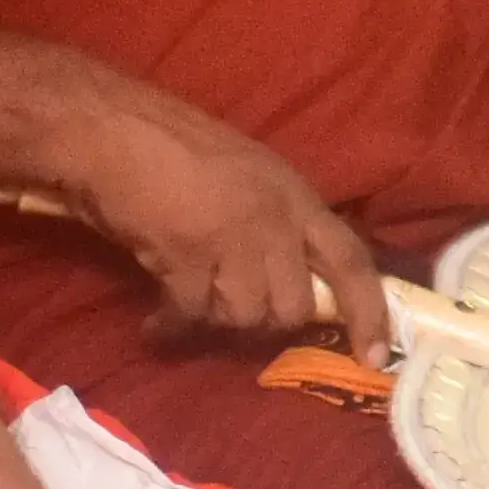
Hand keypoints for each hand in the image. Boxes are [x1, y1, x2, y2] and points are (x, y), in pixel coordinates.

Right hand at [59, 99, 388, 362]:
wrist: (112, 130)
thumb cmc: (177, 147)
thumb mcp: (253, 176)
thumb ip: (280, 225)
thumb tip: (294, 284)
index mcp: (298, 197)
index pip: (352, 261)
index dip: (369, 312)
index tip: (376, 357)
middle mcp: (275, 220)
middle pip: (293, 306)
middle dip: (263, 318)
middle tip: (226, 303)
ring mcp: (233, 239)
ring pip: (245, 315)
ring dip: (213, 316)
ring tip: (185, 297)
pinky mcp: (186, 256)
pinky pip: (192, 314)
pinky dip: (171, 326)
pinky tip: (156, 324)